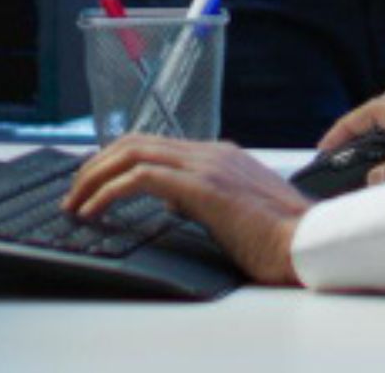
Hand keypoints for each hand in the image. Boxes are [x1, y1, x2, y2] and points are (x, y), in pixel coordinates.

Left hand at [63, 137, 310, 285]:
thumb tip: (173, 200)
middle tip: (75, 191)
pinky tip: (95, 210)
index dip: (116, 159)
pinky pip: (140, 178)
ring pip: (132, 153)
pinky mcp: (202, 186)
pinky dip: (108, 191)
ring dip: (94, 176)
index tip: (94, 181)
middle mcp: (211, 152)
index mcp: (220, 155)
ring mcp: (207, 165)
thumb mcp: (235, 212)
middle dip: (96, 164)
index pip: (154, 144)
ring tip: (76, 202)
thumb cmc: (281, 238)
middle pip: (136, 142)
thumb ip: (203, 199)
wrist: (310, 243)